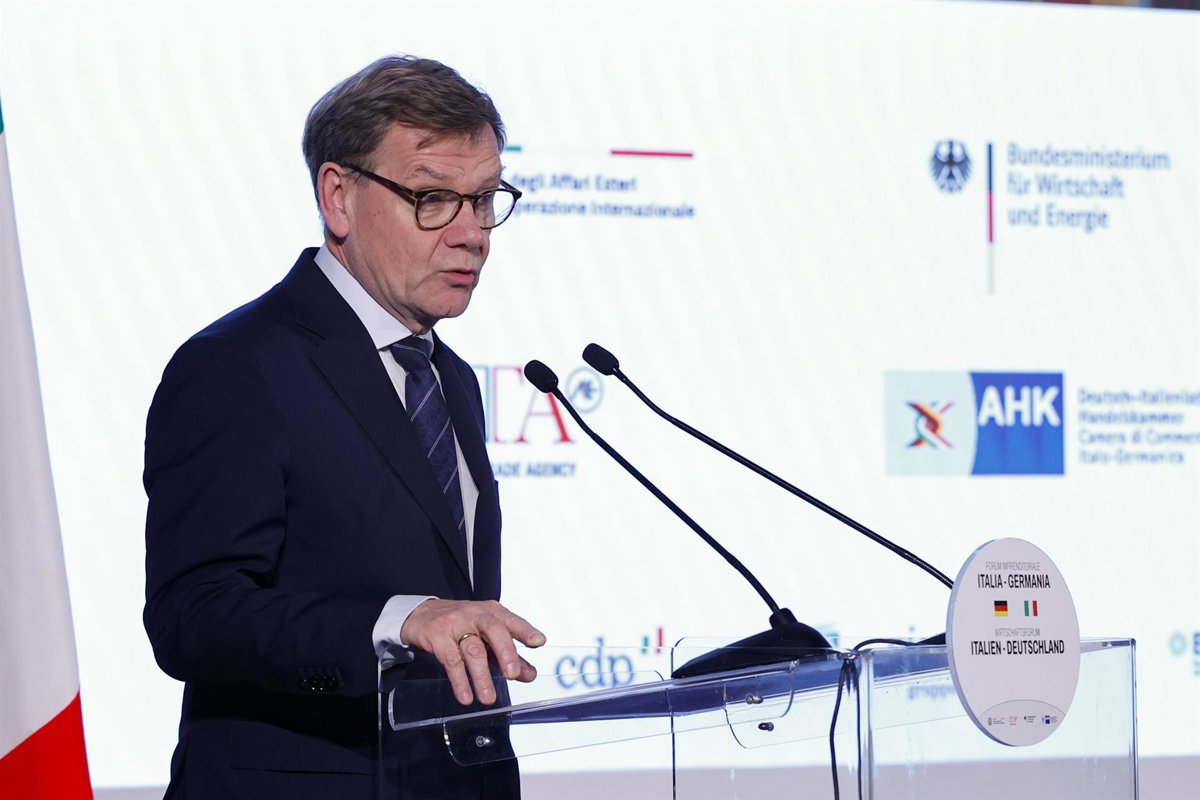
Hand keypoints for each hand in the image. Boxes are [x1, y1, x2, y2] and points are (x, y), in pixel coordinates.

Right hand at [400, 599, 545, 705]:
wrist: (422, 615)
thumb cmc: (461, 624)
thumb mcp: (486, 635)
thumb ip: (508, 655)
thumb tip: (529, 674)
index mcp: (492, 612)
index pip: (512, 621)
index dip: (526, 631)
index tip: (538, 642)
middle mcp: (476, 615)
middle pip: (494, 630)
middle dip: (506, 653)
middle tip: (513, 674)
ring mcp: (456, 625)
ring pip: (473, 650)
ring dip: (482, 676)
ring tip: (489, 698)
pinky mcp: (438, 637)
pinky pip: (451, 661)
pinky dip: (460, 681)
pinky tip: (466, 696)